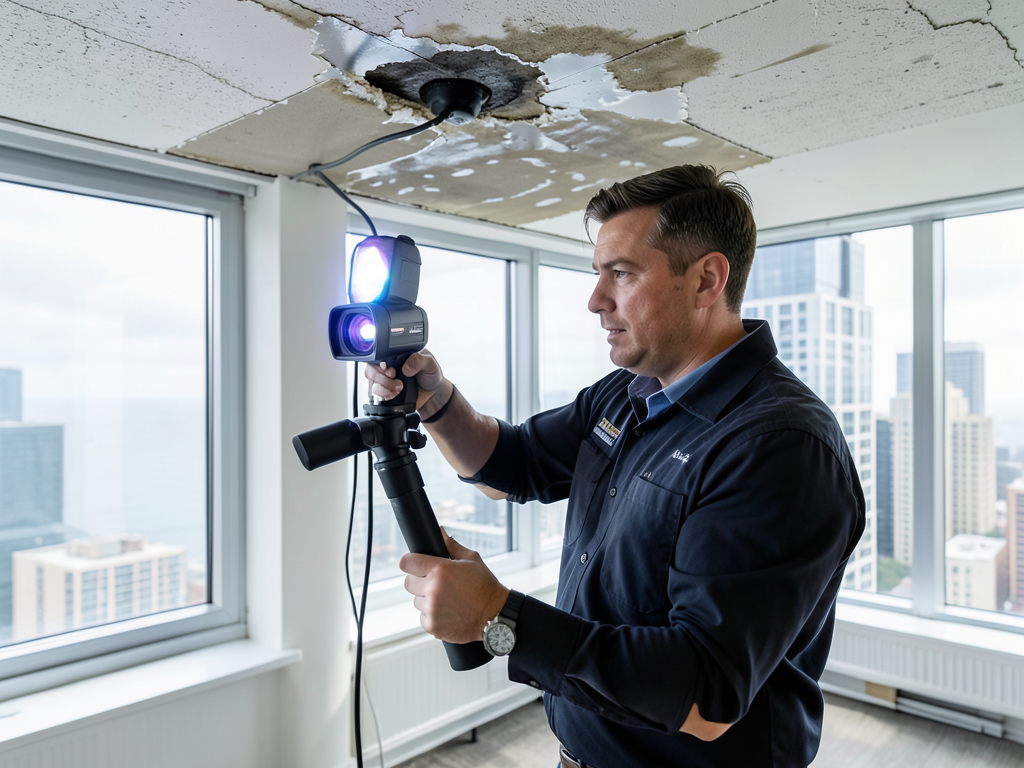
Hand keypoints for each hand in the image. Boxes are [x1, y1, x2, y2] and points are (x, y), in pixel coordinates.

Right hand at [364, 350, 446, 410]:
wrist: (433, 393)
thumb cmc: (430, 375)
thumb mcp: (429, 363)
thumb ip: (419, 360)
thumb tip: (406, 367)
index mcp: (395, 355)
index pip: (378, 355)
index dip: (381, 364)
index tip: (392, 371)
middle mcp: (387, 366)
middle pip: (370, 370)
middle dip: (381, 377)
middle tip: (396, 380)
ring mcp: (384, 380)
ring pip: (372, 383)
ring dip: (384, 388)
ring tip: (399, 389)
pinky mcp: (385, 392)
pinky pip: (375, 395)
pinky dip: (384, 396)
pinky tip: (395, 395)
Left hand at [400, 528, 509, 643]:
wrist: (495, 614)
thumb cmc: (485, 586)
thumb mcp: (471, 559)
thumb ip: (451, 545)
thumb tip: (440, 531)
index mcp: (440, 569)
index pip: (407, 562)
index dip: (410, 562)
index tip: (414, 564)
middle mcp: (433, 589)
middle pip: (408, 582)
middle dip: (419, 581)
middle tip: (436, 583)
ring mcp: (432, 609)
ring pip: (416, 601)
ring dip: (426, 599)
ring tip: (447, 598)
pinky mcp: (433, 626)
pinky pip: (423, 617)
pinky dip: (432, 615)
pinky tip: (448, 611)